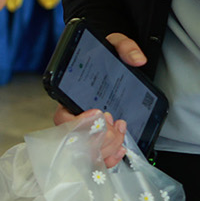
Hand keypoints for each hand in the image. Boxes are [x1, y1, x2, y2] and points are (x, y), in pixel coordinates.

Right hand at [51, 32, 144, 167]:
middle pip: (76, 140)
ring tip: (122, 132)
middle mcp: (73, 115)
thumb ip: (124, 47)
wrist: (109, 58)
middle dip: (100, 137)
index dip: (80, 123)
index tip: (100, 113)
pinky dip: (109, 157)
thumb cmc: (106, 52)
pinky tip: (121, 149)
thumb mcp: (114, 43)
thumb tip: (137, 59)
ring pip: (88, 151)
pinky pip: (97, 156)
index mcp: (69, 95)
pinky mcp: (97, 136)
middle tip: (116, 125)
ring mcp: (84, 129)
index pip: (62, 118)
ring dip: (107, 147)